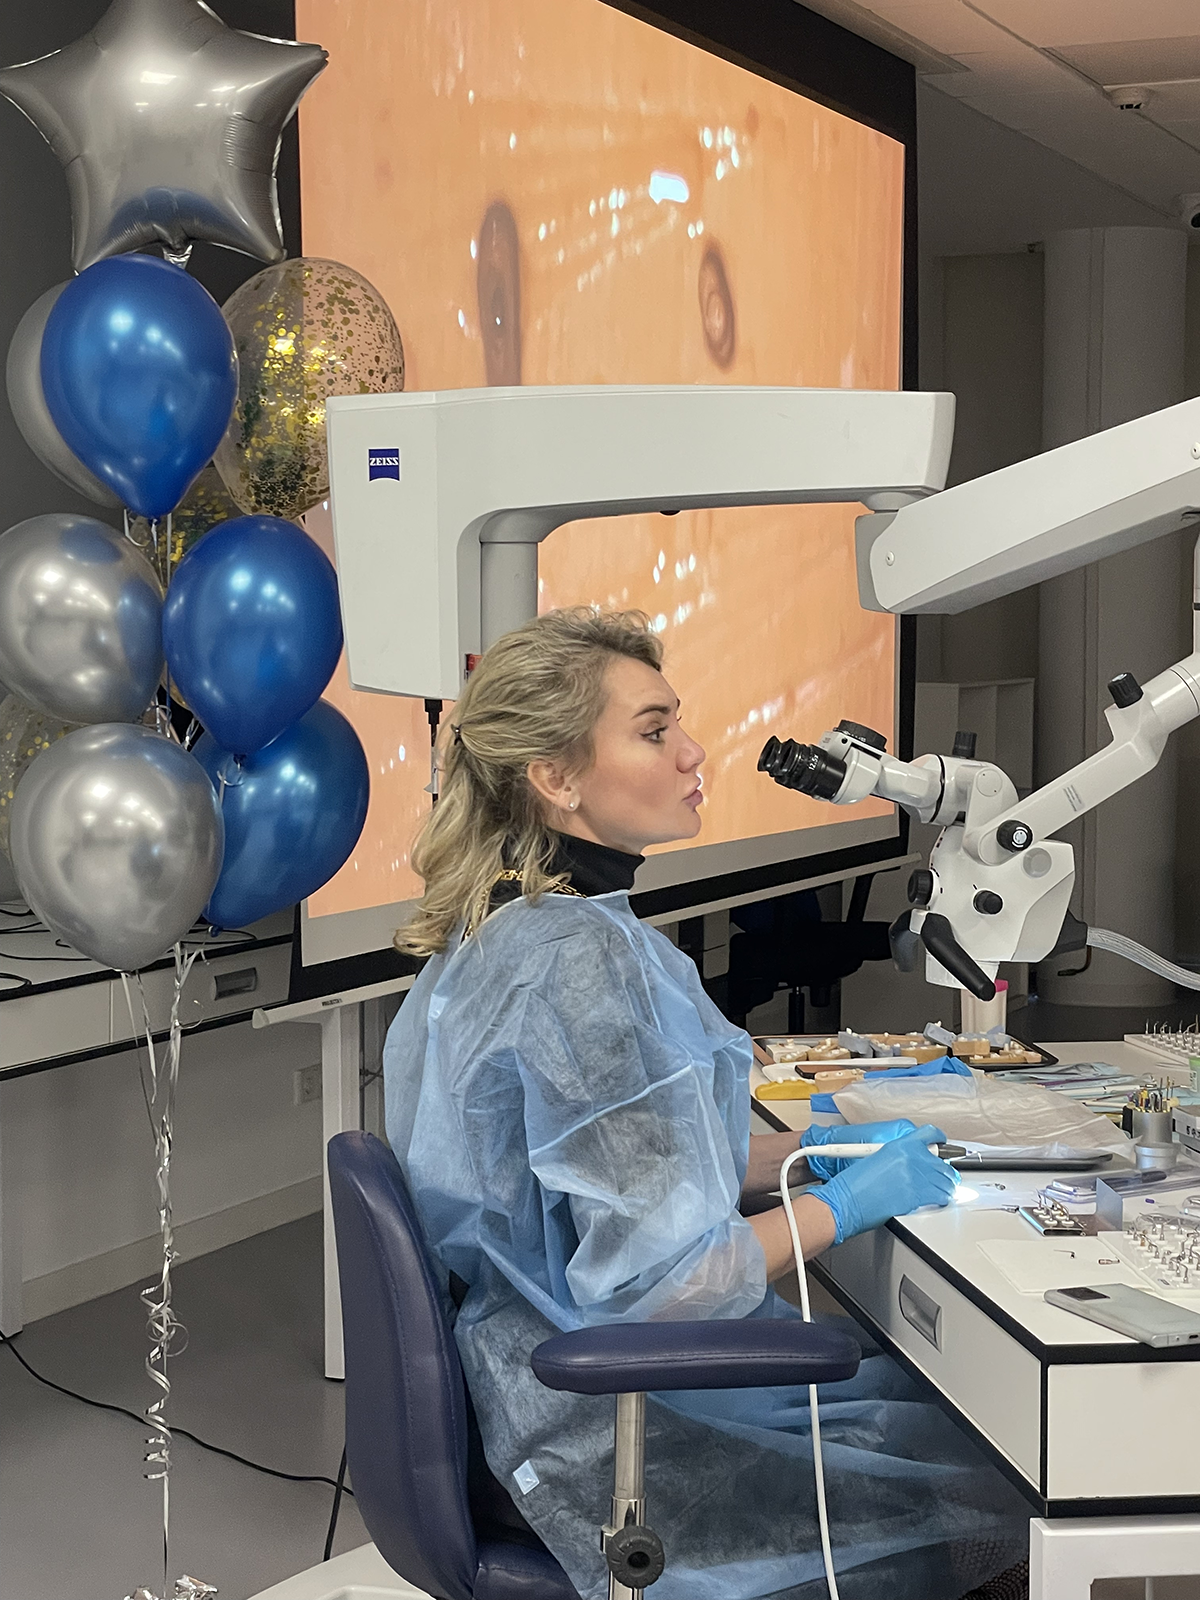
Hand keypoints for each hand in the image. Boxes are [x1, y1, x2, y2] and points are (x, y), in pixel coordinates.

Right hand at [810, 1127, 958, 1244]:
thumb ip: (898, 1157)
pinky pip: (942, 1196)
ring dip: (945, 1185)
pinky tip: (936, 1199)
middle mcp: (912, 1158)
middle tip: (942, 1176)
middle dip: (944, 1171)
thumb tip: (912, 1163)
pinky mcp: (917, 1196)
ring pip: (946, 1180)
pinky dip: (941, 1198)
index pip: (929, 1134)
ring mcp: (917, 1177)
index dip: (938, 1139)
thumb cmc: (853, 1183)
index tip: (941, 1143)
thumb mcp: (876, 1157)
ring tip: (941, 1189)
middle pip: (942, 1162)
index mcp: (900, 1145)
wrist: (847, 1200)